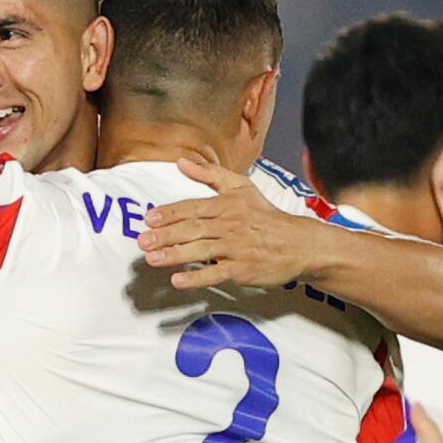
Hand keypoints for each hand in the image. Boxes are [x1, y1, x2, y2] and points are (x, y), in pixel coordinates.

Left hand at [136, 156, 329, 292]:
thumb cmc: (266, 216)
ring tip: (152, 259)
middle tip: (143, 241)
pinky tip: (177, 280)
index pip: (193, 207)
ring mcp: (236, 247)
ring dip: (175, 255)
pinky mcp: (242, 269)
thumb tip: (182, 162)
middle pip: (193, 229)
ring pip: (201, 250)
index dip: (170, 213)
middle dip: (166, 235)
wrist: (298, 243)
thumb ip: (211, 175)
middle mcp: (230, 224)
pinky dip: (197, 278)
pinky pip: (216, 273)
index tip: (149, 219)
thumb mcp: (241, 188)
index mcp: (227, 205)